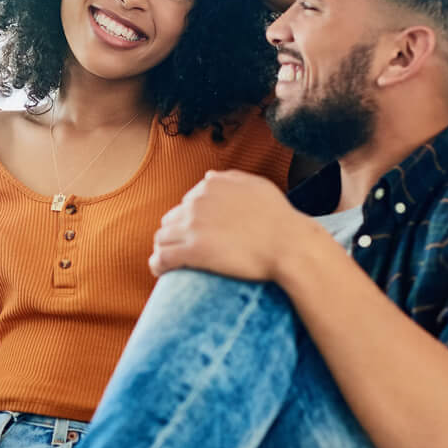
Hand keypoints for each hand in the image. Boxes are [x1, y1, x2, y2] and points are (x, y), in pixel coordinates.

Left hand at [149, 170, 302, 281]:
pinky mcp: (192, 251)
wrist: (289, 245)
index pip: (186, 202)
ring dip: (164, 249)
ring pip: (162, 238)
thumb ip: (230, 178)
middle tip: (183, 249)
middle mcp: (197, 202)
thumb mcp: (258, 186)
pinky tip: (161, 271)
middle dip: (175, 233)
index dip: (190, 220)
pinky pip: (162, 257)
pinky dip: (157, 264)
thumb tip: (207, 176)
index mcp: (211, 185)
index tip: (197, 233)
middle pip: (171, 219)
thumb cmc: (279, 219)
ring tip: (170, 262)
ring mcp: (193, 226)